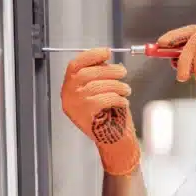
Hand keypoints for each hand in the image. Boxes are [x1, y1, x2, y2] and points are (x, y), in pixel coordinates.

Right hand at [60, 48, 139, 175]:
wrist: (114, 143)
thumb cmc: (109, 117)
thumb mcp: (100, 92)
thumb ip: (98, 76)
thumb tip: (105, 58)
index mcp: (69, 90)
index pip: (74, 66)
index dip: (91, 56)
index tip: (106, 52)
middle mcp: (68, 98)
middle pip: (85, 74)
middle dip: (108, 70)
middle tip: (122, 72)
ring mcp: (76, 108)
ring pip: (97, 85)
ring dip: (117, 85)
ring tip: (126, 89)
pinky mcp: (87, 116)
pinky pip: (104, 99)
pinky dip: (118, 98)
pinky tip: (123, 102)